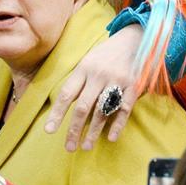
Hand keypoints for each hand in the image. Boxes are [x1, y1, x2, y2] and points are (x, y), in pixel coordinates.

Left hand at [45, 23, 141, 150]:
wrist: (136, 37)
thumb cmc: (108, 53)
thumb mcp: (89, 60)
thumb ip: (79, 80)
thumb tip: (64, 103)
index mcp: (84, 68)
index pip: (66, 93)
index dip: (57, 113)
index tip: (49, 130)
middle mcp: (98, 75)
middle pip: (82, 106)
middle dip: (74, 129)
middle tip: (68, 147)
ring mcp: (117, 80)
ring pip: (102, 111)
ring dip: (93, 131)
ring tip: (85, 146)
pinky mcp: (134, 85)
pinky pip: (124, 108)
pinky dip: (117, 124)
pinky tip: (110, 137)